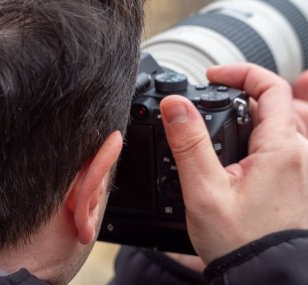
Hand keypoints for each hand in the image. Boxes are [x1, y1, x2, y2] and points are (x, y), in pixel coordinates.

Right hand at [160, 63, 307, 264]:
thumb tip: (175, 105)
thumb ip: (189, 143)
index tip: (213, 75)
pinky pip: (276, 146)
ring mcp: (298, 168)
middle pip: (272, 104)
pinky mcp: (292, 181)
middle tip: (208, 103)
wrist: (264, 276)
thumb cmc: (241, 242)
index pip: (270, 87)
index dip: (241, 72)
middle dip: (239, 96)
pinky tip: (231, 155)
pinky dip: (253, 138)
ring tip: (215, 128)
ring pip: (273, 125)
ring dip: (245, 117)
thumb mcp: (204, 190)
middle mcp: (298, 154)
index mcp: (281, 149)